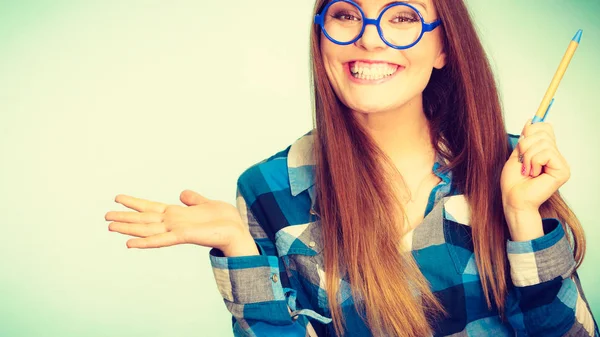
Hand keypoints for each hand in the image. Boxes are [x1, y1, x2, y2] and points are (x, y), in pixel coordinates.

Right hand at [105, 190, 258, 255]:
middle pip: (144, 219)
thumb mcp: (206, 203)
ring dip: (129, 228)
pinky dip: (144, 242)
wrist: (237, 231)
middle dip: (125, 217)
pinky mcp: (183, 236)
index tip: (118, 197)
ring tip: (110, 226)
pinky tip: (129, 243)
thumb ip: (193, 200)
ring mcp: (176, 230)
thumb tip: (182, 194)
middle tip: (105, 216)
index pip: (151, 207)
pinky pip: (160, 239)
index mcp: (177, 214)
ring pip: (147, 229)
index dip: (135, 202)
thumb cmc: (224, 220)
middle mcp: (173, 223)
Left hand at [500, 119, 570, 240]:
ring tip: (528, 171)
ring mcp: (561, 163)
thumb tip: (532, 120)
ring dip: (528, 157)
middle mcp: (555, 156)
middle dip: (525, 145)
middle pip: (543, 131)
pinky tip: (534, 174)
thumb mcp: (517, 154)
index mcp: (545, 151)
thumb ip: (526, 138)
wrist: (513, 199)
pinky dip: (534, 161)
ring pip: (543, 142)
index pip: (544, 128)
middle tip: (523, 163)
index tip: (521, 144)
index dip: (531, 130)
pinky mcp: (563, 170)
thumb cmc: (513, 181)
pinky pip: (547, 153)